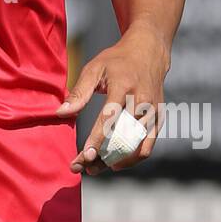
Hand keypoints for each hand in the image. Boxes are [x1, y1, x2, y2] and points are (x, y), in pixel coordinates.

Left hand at [55, 22, 169, 174]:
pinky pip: (148, 145)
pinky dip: (133, 158)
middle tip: (84, 167)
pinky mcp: (159, 118)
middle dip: (104, 156)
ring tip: (96, 169)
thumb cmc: (116, 61)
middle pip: (123, 136)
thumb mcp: (94, 69)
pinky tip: (116, 163)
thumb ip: (78, 92)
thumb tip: (61, 113)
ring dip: (117, 161)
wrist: (148, 52)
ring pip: (137, 145)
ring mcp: (153, 111)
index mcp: (123, 86)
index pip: (110, 118)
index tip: (85, 156)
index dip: (97, 139)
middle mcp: (142, 100)